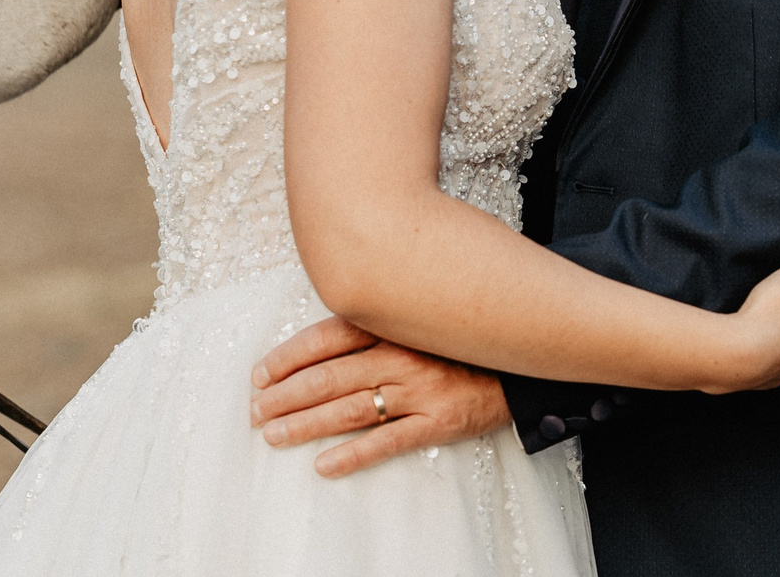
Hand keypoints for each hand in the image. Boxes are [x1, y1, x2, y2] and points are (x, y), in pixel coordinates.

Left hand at [250, 314, 511, 477]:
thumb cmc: (465, 339)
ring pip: (350, 409)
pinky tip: (324, 464)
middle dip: (285, 396)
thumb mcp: (422, 315)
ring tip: (274, 435)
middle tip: (256, 412)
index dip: (289, 356)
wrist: (524, 361)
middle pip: (330, 376)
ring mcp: (420, 389)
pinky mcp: (438, 421)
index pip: (327, 337)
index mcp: (395, 323)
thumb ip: (381, 317)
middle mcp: (403, 354)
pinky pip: (388, 441)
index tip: (260, 373)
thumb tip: (328, 326)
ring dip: (306, 424)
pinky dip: (353, 454)